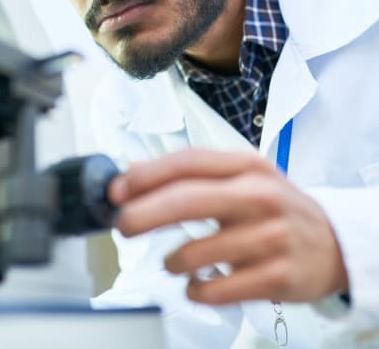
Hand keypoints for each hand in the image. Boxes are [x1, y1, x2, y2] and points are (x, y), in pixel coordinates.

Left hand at [109, 148, 348, 304]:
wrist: (333, 242)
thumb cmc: (273, 206)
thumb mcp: (240, 177)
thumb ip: (191, 173)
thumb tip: (133, 172)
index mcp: (246, 166)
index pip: (187, 163)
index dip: (146, 175)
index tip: (117, 191)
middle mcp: (259, 195)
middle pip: (188, 200)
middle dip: (144, 214)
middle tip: (122, 226)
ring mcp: (271, 236)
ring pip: (197, 252)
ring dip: (172, 261)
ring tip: (173, 261)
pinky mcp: (278, 276)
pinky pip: (217, 289)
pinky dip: (195, 289)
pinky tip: (196, 284)